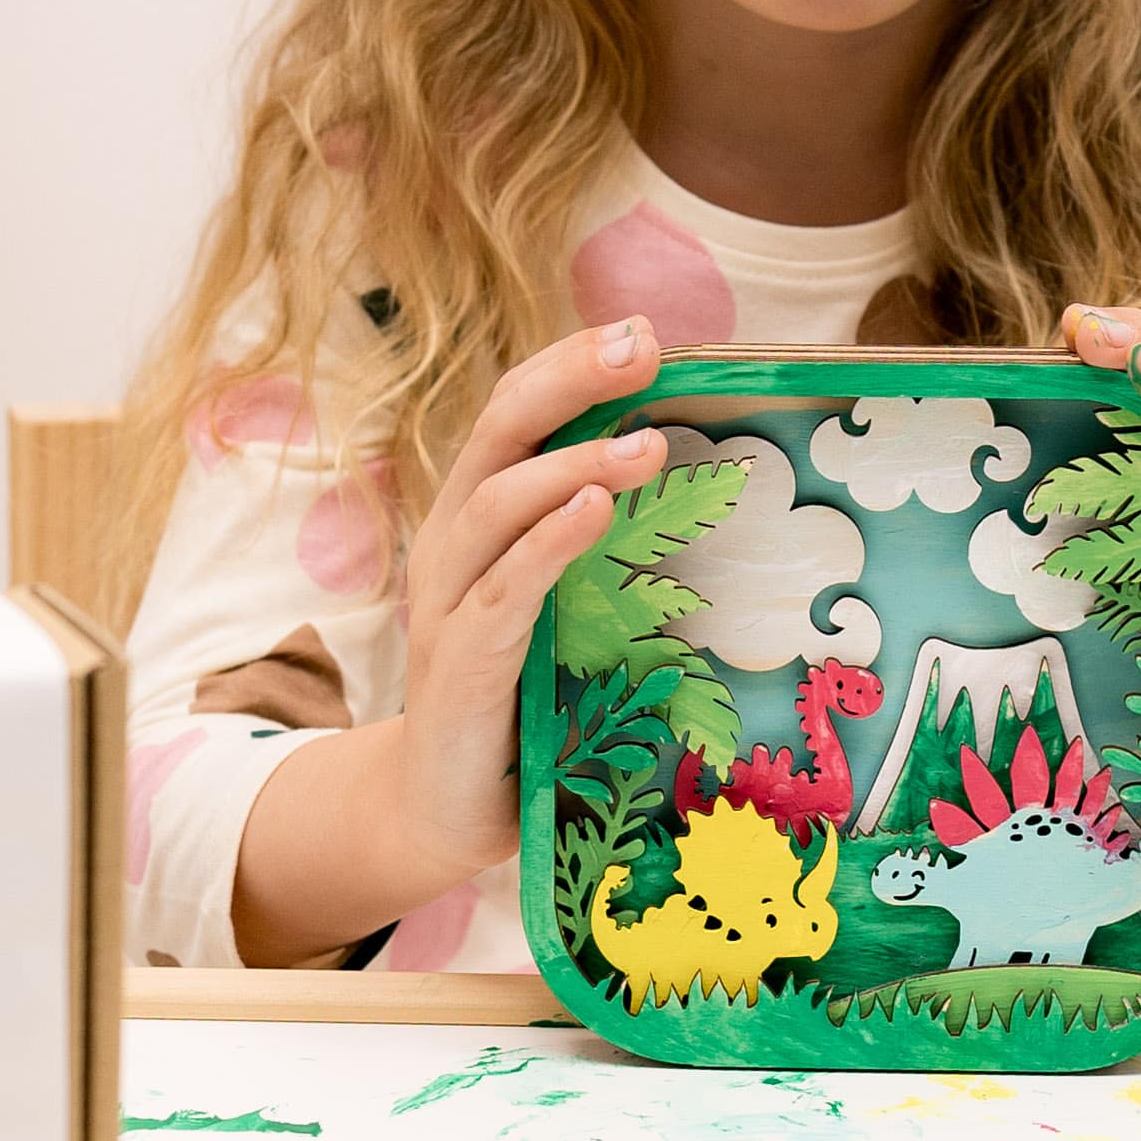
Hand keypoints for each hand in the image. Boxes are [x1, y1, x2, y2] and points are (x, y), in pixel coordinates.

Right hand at [232, 315, 670, 961]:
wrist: (445, 808)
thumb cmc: (523, 699)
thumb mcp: (566, 606)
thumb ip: (602, 547)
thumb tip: (695, 481)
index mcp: (480, 519)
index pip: (516, 415)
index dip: (571, 366)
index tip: (643, 332)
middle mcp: (452, 543)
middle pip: (499, 431)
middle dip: (570, 379)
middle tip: (642, 345)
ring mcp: (447, 601)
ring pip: (499, 502)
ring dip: (577, 462)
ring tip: (649, 443)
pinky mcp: (458, 664)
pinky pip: (504, 589)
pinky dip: (550, 543)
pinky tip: (598, 512)